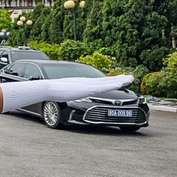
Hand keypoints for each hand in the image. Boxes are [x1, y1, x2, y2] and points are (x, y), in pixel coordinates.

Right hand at [0, 74, 133, 112]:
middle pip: (104, 81)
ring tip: (131, 78)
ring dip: (120, 80)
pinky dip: (113, 83)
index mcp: (78, 84)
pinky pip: (103, 85)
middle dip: (117, 79)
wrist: (45, 88)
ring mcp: (85, 84)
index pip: (96, 83)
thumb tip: (48, 99)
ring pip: (106, 82)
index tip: (116, 81)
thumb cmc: (48, 91)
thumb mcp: (55, 94)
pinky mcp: (86, 87)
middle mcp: (84, 82)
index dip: (107, 82)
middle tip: (129, 77)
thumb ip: (55, 95)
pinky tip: (122, 83)